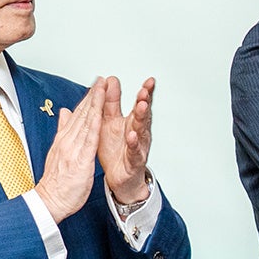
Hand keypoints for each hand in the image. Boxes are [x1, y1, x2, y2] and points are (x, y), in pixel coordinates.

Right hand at [34, 81, 103, 222]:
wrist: (50, 201)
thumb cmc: (58, 182)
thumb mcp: (59, 152)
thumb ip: (63, 132)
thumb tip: (64, 113)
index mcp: (64, 140)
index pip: (77, 115)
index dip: (88, 98)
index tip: (96, 85)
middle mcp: (68, 141)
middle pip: (82, 114)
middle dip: (93, 95)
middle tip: (102, 79)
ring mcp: (73, 149)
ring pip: (86, 122)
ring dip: (95, 104)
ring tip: (103, 88)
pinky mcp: (80, 159)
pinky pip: (89, 139)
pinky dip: (94, 124)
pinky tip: (100, 113)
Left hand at [98, 75, 153, 204]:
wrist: (118, 177)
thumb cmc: (116, 149)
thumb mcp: (110, 122)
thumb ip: (111, 102)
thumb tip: (110, 81)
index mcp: (132, 122)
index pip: (140, 104)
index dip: (145, 93)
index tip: (149, 81)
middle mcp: (138, 133)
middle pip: (143, 115)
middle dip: (145, 102)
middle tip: (144, 91)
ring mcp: (138, 147)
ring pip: (142, 131)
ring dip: (142, 119)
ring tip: (141, 107)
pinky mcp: (133, 161)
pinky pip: (135, 151)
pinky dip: (134, 143)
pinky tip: (132, 135)